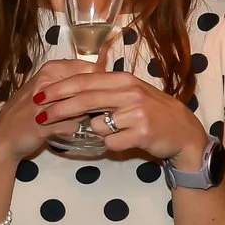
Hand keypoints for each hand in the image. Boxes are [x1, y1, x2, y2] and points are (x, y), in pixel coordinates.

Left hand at [32, 58, 210, 168]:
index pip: (84, 81)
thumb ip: (105, 88)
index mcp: (124, 80)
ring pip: (96, 125)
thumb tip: (70, 87)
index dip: (59, 88)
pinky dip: (112, 144)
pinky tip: (125, 141)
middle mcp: (130, 93)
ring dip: (97, 131)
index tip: (40, 95)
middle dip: (58, 109)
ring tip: (116, 131)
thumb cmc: (153, 111)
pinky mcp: (141, 133)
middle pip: (85, 100)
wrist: (183, 131)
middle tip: (40, 116)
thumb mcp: (131, 92)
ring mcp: (136, 113)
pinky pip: (110, 142)